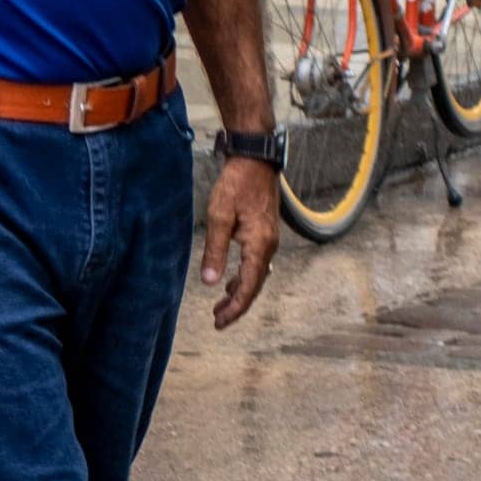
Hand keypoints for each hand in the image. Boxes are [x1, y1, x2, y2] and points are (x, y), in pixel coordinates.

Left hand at [200, 157, 279, 329]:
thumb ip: (215, 251)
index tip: (219, 322)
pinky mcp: (265, 232)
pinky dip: (245, 276)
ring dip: (240, 291)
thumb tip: (210, 283)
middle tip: (218, 319)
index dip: (234, 308)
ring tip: (222, 304)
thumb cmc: (236, 184)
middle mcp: (269, 246)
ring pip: (257, 275)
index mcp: (259, 245)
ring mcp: (270, 239)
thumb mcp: (220, 217)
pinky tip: (232, 278)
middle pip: (255, 285)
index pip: (248, 287)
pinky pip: (257, 263)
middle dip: (237, 305)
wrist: (254, 159)